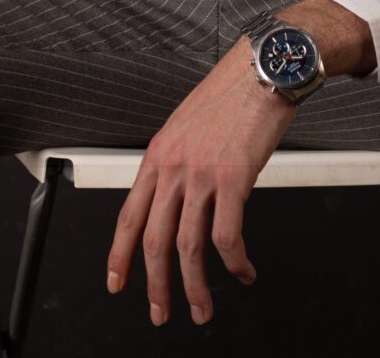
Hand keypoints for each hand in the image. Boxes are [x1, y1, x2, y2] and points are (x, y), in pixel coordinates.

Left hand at [105, 38, 294, 326]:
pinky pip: (227, 236)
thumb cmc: (231, 92)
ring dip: (195, 287)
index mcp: (159, 154)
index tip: (117, 281)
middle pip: (154, 240)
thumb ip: (176, 161)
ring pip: (187, 247)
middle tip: (161, 311)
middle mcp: (175, 166)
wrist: (262, 67)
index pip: (128, 214)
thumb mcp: (186, 125)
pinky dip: (234, 263)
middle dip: (155, 285)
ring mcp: (202, 173)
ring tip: (202, 308)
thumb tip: (175, 197)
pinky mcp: (234, 177)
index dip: (120, 254)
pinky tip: (243, 271)